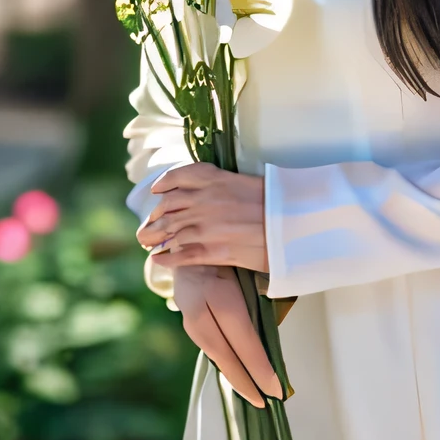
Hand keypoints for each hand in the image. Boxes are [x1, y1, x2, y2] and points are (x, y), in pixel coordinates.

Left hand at [137, 162, 267, 273]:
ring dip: (153, 239)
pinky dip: (166, 259)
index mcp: (213, 180)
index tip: (156, 192)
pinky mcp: (212, 250)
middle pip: (166, 207)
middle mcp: (203, 201)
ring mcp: (205, 227)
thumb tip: (207, 192)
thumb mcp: (245, 181)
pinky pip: (181, 255)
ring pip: (168, 232)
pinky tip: (159, 261)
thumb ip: (221, 185)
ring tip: (147, 244)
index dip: (163, 186)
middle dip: (154, 218)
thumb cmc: (276, 201)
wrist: (292, 222)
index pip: (177, 178)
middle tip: (148, 226)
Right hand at [161, 263, 281, 407]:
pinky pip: (211, 349)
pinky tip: (239, 377)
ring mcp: (189, 319)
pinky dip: (226, 364)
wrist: (184, 243)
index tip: (276, 388)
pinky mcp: (189, 324)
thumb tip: (277, 329)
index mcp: (217, 292)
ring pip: (215, 355)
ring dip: (235, 377)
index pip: (243, 339)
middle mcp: (199, 309)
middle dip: (247, 381)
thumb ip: (257, 294)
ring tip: (255, 396)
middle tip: (267, 401)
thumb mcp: (241, 266)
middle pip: (225, 354)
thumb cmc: (225, 252)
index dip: (260, 366)